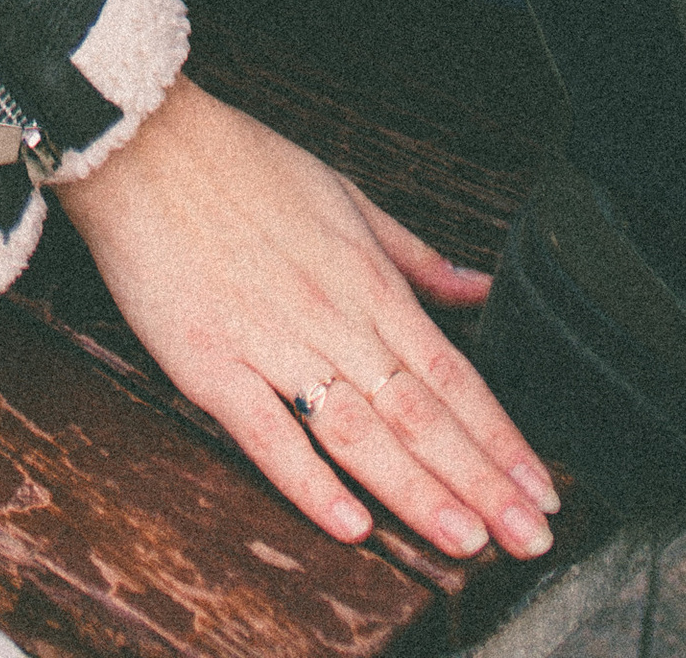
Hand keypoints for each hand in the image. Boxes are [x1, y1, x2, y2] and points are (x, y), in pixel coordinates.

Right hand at [53, 76, 558, 564]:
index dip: (500, 436)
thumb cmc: (241, 164)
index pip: (452, 373)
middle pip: (420, 413)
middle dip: (482, 481)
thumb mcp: (344, 194)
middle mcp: (331, 317)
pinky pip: (268, 434)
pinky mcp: (210, 365)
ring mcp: (271, 344)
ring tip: (466, 541)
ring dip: (417, 493)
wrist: (144, 145)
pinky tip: (350, 522)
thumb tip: (478, 287)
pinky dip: (309, 481)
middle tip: (531, 538)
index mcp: (365, 279)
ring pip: (360, 432)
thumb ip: (414, 255)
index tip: (542, 486)